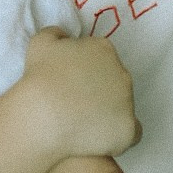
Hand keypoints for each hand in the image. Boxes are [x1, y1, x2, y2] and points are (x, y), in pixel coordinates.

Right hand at [20, 28, 139, 166]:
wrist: (45, 115)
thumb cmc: (41, 76)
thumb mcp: (42, 42)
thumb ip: (58, 35)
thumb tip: (66, 40)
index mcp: (104, 49)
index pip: (100, 56)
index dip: (85, 69)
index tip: (72, 80)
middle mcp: (122, 73)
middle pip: (114, 80)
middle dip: (99, 89)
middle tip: (76, 101)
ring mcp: (128, 102)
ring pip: (122, 106)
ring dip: (108, 110)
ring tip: (83, 121)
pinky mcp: (128, 130)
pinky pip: (130, 132)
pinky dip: (117, 133)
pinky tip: (99, 136)